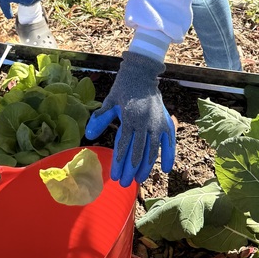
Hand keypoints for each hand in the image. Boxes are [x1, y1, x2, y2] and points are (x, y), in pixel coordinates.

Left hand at [84, 51, 175, 185]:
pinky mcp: (166, 122)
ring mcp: (158, 123)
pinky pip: (169, 142)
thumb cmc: (123, 88)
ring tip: (139, 179)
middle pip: (138, 152)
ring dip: (147, 167)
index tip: (114, 176)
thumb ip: (100, 118)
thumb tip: (89, 135)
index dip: (119, 163)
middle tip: (124, 183)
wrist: (142, 73)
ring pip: (153, 150)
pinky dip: (169, 156)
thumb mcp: (109, 101)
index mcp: (130, 118)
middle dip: (131, 170)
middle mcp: (145, 122)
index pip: (124, 146)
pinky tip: (165, 169)